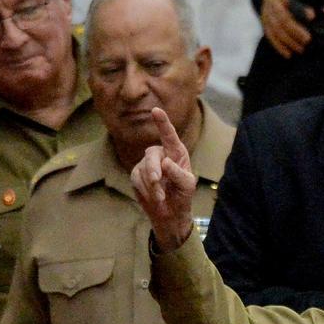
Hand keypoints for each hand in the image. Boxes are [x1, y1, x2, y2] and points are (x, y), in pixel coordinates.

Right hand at [131, 108, 195, 252]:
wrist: (170, 213)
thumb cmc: (182, 195)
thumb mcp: (187, 186)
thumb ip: (178, 174)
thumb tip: (165, 162)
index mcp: (176, 152)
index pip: (169, 135)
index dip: (162, 123)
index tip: (156, 110)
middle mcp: (161, 154)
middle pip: (152, 154)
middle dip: (154, 169)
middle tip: (158, 182)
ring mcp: (146, 163)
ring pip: (143, 169)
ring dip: (152, 185)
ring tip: (162, 198)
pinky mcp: (137, 174)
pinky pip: (137, 178)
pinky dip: (146, 190)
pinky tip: (155, 198)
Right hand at [261, 0, 323, 57]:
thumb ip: (317, 3)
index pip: (293, 2)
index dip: (302, 10)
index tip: (313, 16)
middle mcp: (274, 3)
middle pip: (284, 18)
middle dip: (296, 31)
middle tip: (309, 40)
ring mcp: (268, 14)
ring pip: (277, 30)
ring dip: (289, 42)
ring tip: (302, 50)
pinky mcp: (265, 24)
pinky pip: (271, 37)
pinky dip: (279, 47)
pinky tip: (289, 55)